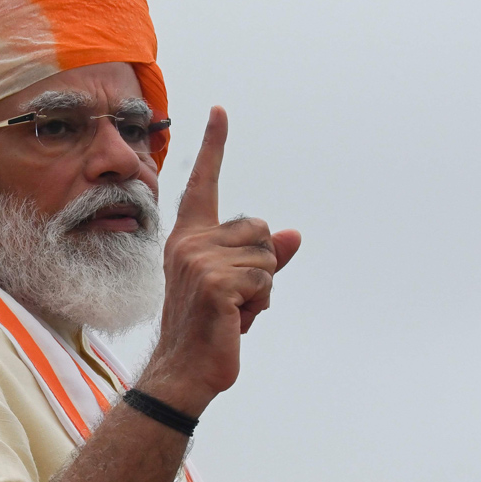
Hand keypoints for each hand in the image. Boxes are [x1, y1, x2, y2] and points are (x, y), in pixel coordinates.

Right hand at [139, 107, 300, 412]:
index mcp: (189, 238)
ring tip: (233, 310)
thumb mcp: (239, 286)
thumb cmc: (210, 327)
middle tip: (235, 298)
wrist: (184, 370)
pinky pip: (265, 281)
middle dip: (264, 265)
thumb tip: (296, 233)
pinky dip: (259, 304)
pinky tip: (235, 320)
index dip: (215, 146)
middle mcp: (190, 243)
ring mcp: (199, 262)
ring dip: (263, 289)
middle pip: (262, 229)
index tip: (220, 111)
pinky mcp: (216, 284)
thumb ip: (265, 258)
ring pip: (268, 257)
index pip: (204, 184)